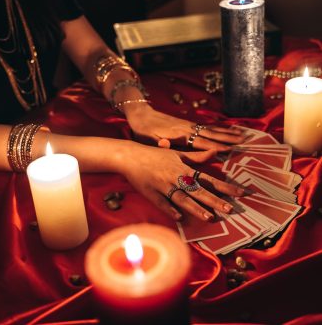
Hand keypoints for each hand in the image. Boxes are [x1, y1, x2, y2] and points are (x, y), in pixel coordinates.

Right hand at [118, 143, 244, 220]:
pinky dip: (170, 209)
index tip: (240, 193)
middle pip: (198, 190)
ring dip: (195, 208)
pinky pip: (162, 203)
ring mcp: (163, 186)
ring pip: (182, 198)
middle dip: (215, 200)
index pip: (208, 179)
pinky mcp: (151, 193)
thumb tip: (215, 153)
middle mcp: (176, 177)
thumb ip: (196, 156)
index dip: (225, 186)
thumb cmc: (155, 155)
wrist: (131, 156)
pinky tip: (179, 218)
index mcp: (184, 168)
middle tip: (230, 209)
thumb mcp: (177, 154)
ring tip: (209, 217)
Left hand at [125, 104, 244, 150]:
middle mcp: (187, 128)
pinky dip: (219, 127)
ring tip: (243, 134)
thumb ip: (157, 144)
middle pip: (211, 134)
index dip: (214, 147)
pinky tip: (227, 128)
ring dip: (228, 132)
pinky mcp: (188, 123)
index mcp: (179, 135)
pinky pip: (207, 125)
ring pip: (212, 129)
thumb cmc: (143, 132)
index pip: (200, 142)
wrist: (141, 115)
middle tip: (245, 141)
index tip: (229, 150)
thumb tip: (166, 145)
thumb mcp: (147, 140)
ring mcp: (189, 125)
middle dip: (228, 138)